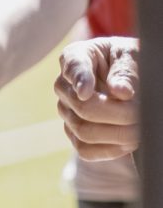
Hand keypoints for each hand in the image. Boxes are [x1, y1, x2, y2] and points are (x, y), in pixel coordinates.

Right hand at [57, 37, 139, 160]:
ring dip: (118, 134)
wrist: (130, 82)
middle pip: (82, 107)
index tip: (86, 93)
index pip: (73, 67)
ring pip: (84, 131)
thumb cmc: (129, 62)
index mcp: (76, 57)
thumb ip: (126, 72)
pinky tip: (127, 142)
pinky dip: (109, 149)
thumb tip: (120, 92)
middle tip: (142, 113)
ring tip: (141, 129)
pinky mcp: (74, 133)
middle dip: (118, 114)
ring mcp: (67, 111)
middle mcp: (65, 86)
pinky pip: (85, 149)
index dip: (79, 81)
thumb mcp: (132, 57)